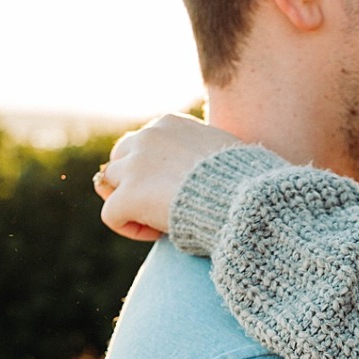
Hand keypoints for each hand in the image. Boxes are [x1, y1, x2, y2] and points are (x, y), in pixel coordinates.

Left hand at [93, 113, 238, 240]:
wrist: (246, 199)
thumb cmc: (248, 182)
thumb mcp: (225, 152)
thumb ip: (203, 152)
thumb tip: (198, 172)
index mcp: (170, 124)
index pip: (145, 142)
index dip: (156, 168)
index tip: (181, 187)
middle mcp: (147, 138)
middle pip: (119, 159)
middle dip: (134, 182)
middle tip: (161, 205)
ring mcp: (134, 166)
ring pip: (111, 185)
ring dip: (131, 203)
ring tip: (161, 221)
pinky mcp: (128, 196)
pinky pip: (111, 214)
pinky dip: (129, 227)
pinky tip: (159, 234)